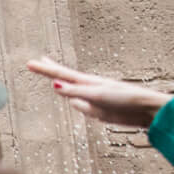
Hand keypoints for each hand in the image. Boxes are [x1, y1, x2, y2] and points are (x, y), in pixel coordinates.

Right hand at [28, 57, 168, 130]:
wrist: (143, 110)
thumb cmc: (124, 98)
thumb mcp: (97, 94)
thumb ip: (75, 91)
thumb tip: (54, 84)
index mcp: (86, 81)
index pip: (59, 73)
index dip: (44, 69)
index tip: (30, 62)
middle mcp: (86, 88)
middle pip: (63, 79)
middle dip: (50, 71)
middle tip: (36, 63)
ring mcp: (90, 99)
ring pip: (74, 99)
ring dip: (74, 97)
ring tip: (79, 93)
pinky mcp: (96, 110)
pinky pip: (84, 111)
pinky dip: (86, 111)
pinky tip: (99, 110)